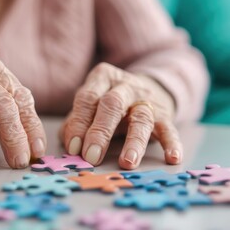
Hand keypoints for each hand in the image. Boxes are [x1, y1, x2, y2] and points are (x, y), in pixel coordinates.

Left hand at [60, 63, 181, 168]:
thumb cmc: (109, 102)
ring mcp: (147, 100)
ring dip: (133, 142)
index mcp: (102, 78)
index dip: (79, 123)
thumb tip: (69, 144)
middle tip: (91, 156)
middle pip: (112, 105)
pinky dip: (171, 143)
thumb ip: (76, 121)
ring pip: (141, 119)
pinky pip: (169, 129)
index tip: (74, 148)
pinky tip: (172, 158)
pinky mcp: (165, 115)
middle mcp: (125, 86)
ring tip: (127, 162)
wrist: (149, 88)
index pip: (88, 99)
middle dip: (100, 132)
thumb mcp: (90, 105)